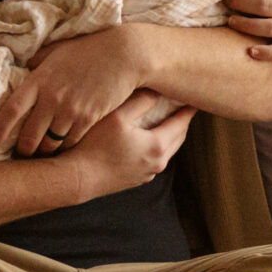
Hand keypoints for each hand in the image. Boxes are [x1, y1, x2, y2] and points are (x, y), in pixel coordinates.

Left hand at [0, 28, 146, 156]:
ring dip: (44, 151)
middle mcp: (52, 97)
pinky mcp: (89, 118)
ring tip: (40, 154)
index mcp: (39, 79)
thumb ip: (37, 62)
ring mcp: (71, 110)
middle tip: (19, 154)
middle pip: (29, 135)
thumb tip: (22, 68)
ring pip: (50, 143)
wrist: (125, 54)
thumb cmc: (89, 49)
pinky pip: (71, 142)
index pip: (11, 110)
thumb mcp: (57, 50)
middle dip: (22, 149)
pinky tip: (63, 147)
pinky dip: (65, 148)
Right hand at [65, 93, 192, 198]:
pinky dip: (157, 147)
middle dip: (182, 121)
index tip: (195, 98)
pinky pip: (154, 159)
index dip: (189, 109)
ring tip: (168, 120)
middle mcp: (158, 163)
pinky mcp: (136, 180)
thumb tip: (158, 91)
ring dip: (170, 135)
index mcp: (158, 146)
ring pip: (167, 150)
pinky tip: (148, 139)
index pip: (182, 123)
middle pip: (178, 138)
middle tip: (184, 106)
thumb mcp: (117, 117)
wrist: (76, 178)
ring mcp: (147, 174)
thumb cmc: (94, 145)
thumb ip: (141, 102)